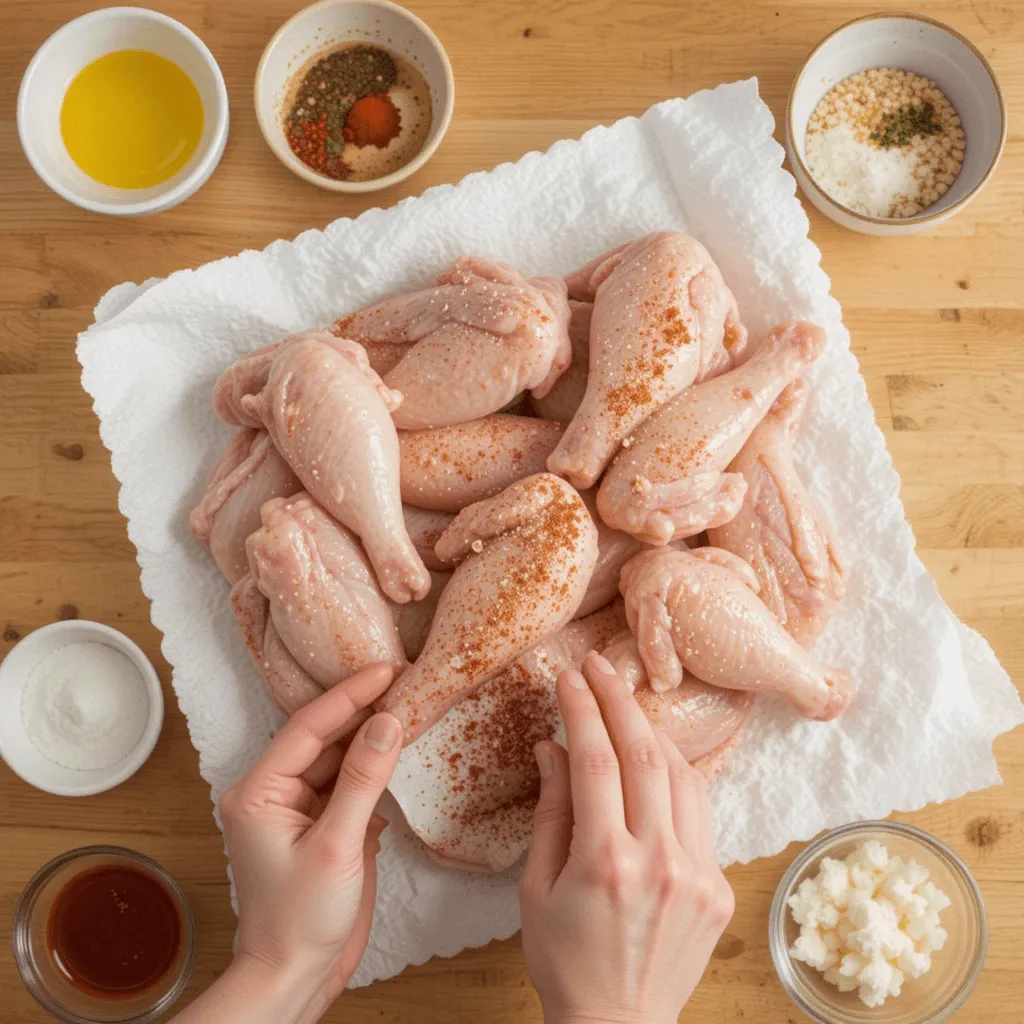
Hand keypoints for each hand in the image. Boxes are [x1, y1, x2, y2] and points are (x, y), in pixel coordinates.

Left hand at [210, 664, 401, 1021]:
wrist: (295, 977)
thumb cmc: (300, 920)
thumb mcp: (336, 845)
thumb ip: (362, 779)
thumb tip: (388, 722)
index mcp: (258, 792)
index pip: (308, 728)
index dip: (349, 695)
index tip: (386, 669)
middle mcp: (274, 794)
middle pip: (323, 738)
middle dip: (363, 711)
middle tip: (405, 680)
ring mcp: (299, 811)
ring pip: (340, 760)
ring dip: (372, 739)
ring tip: (410, 707)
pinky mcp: (323, 828)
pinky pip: (349, 786)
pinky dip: (375, 771)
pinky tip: (400, 752)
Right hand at [519, 652, 734, 1023]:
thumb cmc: (565, 959)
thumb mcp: (537, 887)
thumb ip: (551, 811)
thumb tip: (552, 747)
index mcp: (605, 863)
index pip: (595, 760)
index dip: (581, 710)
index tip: (568, 678)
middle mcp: (659, 862)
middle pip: (645, 754)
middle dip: (619, 699)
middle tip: (600, 667)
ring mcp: (697, 874)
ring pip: (681, 774)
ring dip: (651, 732)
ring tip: (625, 707)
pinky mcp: (718, 886)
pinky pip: (699, 810)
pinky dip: (675, 775)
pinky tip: (654, 759)